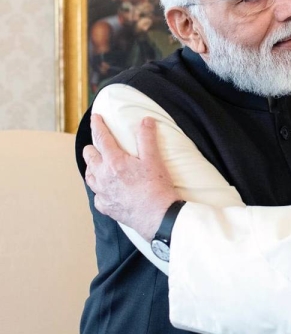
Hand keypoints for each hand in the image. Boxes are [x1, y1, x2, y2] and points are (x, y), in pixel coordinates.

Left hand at [83, 114, 180, 240]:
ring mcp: (102, 193)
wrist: (158, 216)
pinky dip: (100, 190)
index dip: (97, 125)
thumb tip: (145, 120)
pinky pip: (97, 196)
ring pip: (89, 175)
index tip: (94, 118)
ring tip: (99, 165)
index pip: (101, 138)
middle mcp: (103, 176)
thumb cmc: (156, 187)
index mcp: (114, 161)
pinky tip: (107, 189)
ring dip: (93, 167)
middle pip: (89, 156)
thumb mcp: (154, 159)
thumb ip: (147, 138)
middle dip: (93, 147)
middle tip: (100, 144)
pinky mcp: (106, 207)